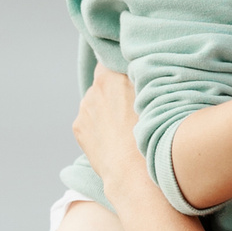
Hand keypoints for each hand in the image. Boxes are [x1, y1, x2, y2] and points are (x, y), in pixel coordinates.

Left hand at [73, 65, 147, 187]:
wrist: (134, 172)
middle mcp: (93, 89)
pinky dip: (98, 125)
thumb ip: (142, 78)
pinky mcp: (78, 128)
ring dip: (105, 108)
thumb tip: (138, 70)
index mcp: (110, 76)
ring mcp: (83, 109)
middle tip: (131, 106)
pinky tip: (113, 137)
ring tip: (123, 127)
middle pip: (104, 81)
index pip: (111, 59)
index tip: (130, 75)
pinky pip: (89, 120)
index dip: (120, 66)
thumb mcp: (154, 96)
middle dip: (114, 90)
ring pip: (95, 101)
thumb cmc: (151, 133)